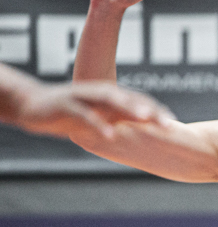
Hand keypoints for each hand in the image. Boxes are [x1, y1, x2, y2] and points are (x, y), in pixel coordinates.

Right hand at [15, 80, 174, 141]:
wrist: (34, 106)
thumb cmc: (72, 114)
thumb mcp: (100, 119)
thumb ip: (120, 122)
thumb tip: (146, 134)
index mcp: (112, 96)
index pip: (140, 101)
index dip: (157, 111)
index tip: (175, 125)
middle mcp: (101, 92)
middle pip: (130, 98)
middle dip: (151, 109)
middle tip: (169, 123)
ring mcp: (84, 96)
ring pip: (110, 99)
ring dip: (129, 108)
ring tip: (145, 118)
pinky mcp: (67, 104)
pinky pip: (85, 114)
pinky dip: (98, 123)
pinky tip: (110, 134)